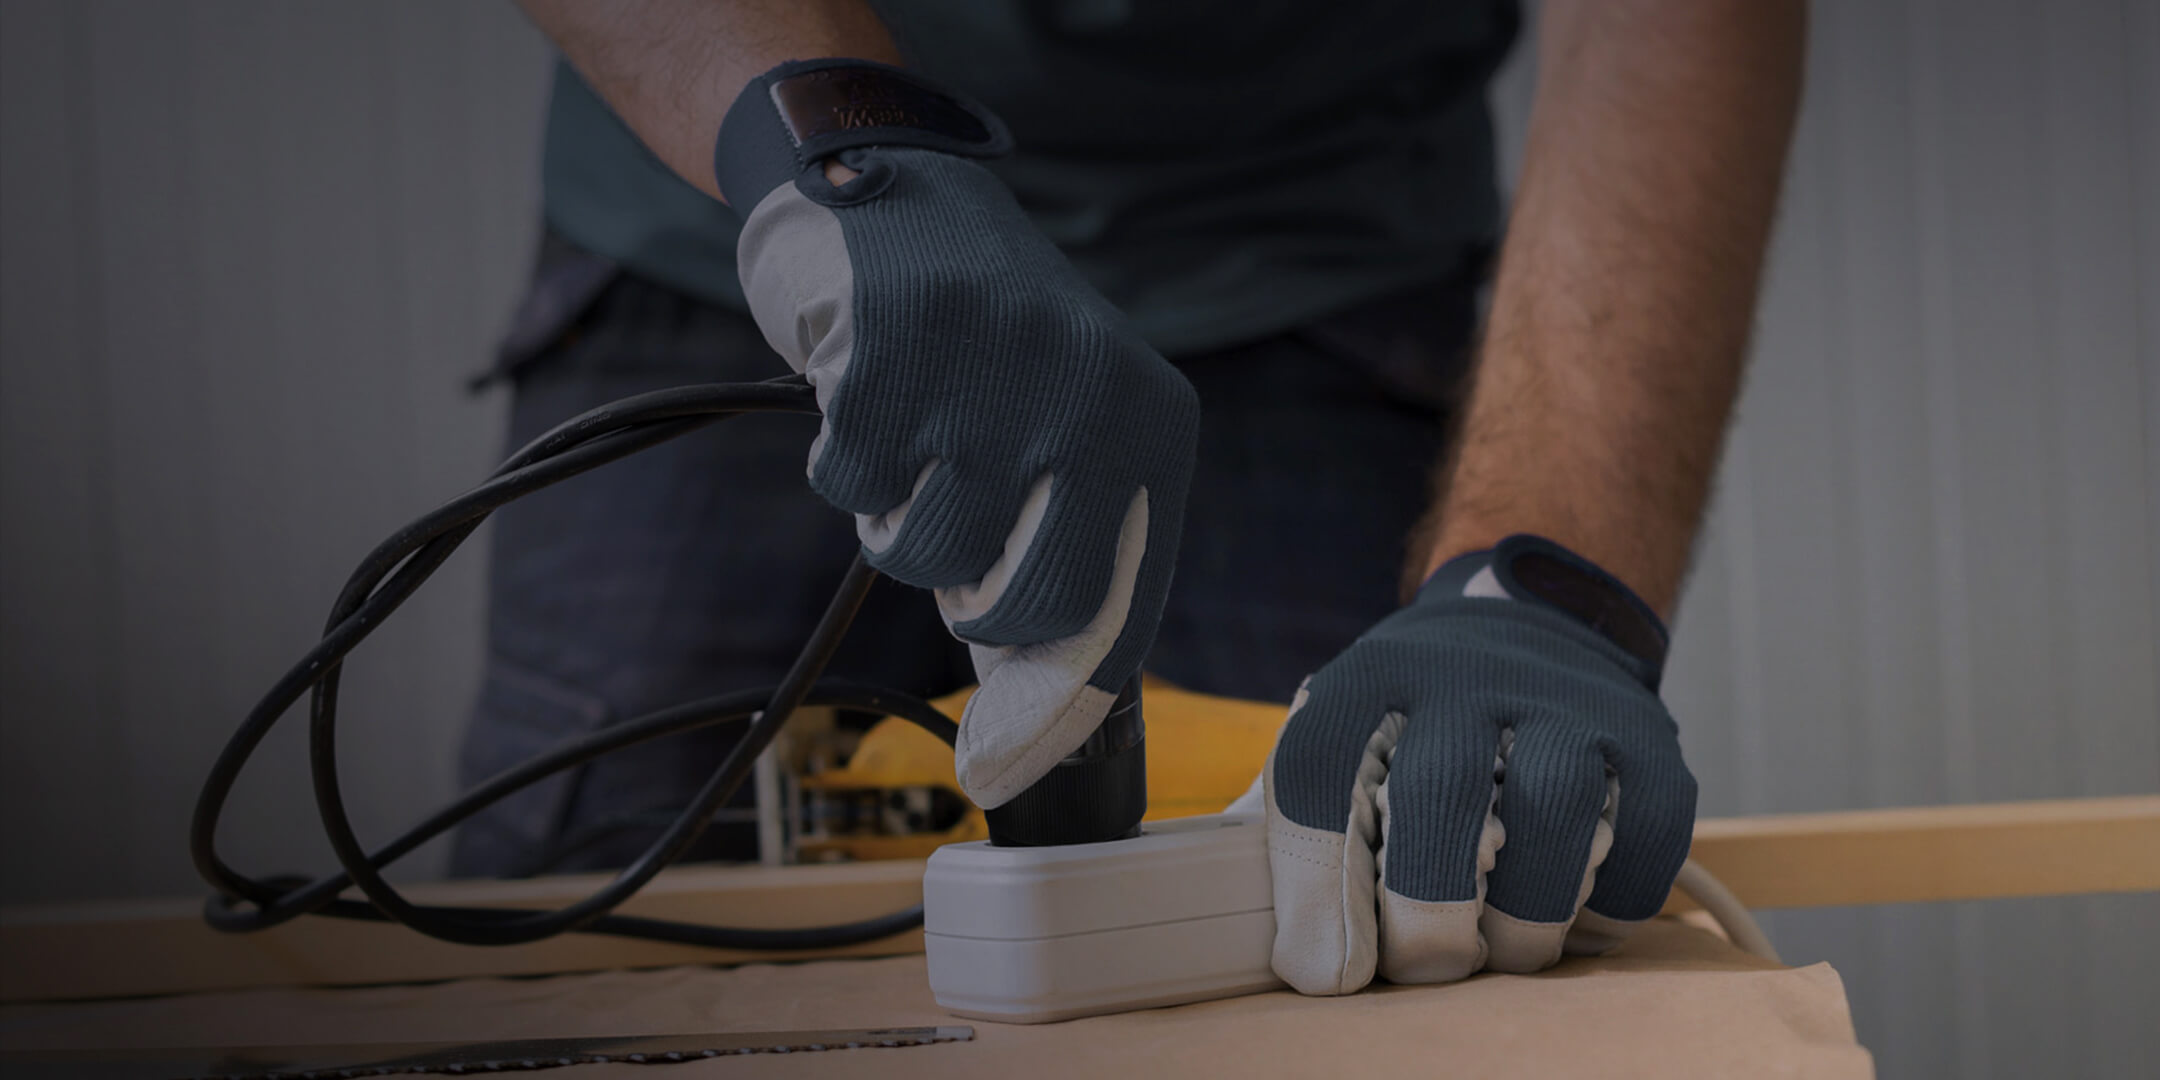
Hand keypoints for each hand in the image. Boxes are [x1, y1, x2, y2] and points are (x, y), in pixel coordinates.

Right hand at [727, 73, 1198, 810]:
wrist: (898, 187)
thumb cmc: (987, 348)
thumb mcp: (1064, 428)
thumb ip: (1060, 554)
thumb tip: (1019, 747)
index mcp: (1152, 427)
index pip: (1113, 610)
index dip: (1054, 700)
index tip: (1001, 767)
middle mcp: (1091, 395)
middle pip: (1016, 603)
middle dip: (965, 593)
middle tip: (952, 526)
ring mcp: (994, 369)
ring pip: (917, 550)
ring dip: (893, 517)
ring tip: (913, 440)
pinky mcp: (898, 345)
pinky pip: (846, 481)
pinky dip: (839, 457)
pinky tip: (866, 391)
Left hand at [1260, 535, 1694, 992]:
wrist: (1539, 618)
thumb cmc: (1419, 712)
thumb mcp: (1344, 729)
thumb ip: (1297, 817)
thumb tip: (1279, 942)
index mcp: (1372, 673)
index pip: (1320, 767)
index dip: (1315, 880)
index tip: (1325, 967)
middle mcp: (1468, 673)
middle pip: (1440, 793)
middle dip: (1427, 911)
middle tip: (1424, 967)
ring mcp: (1569, 701)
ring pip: (1555, 813)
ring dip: (1525, 917)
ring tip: (1502, 955)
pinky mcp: (1650, 740)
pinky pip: (1644, 840)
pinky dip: (1610, 908)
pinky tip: (1573, 924)